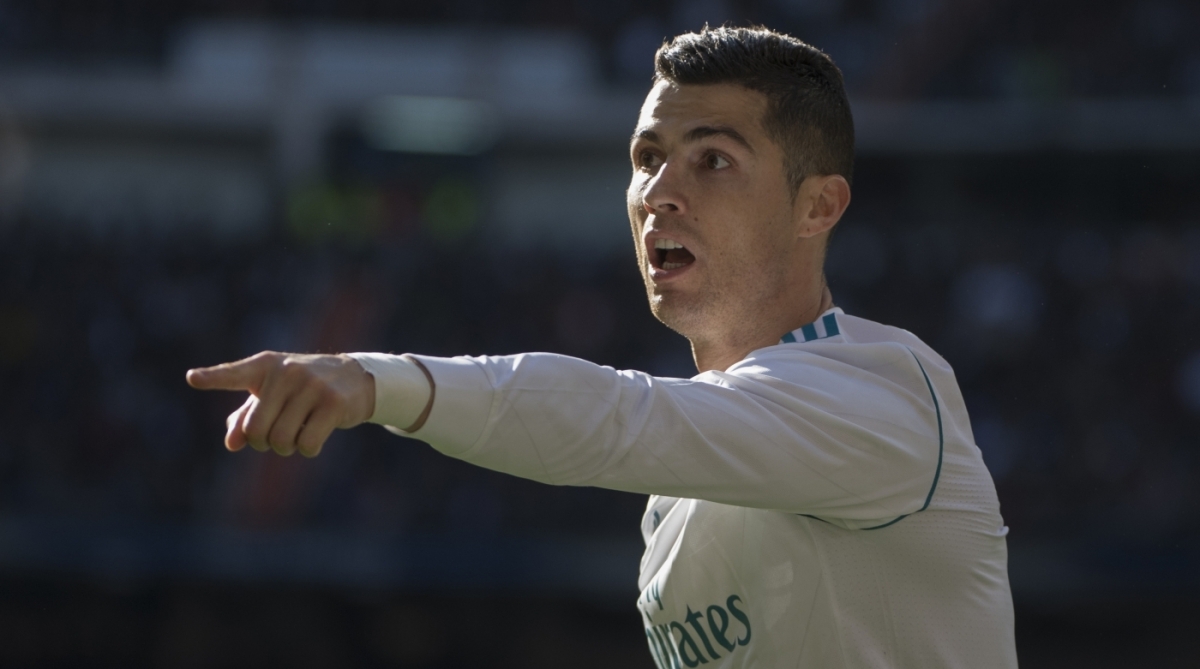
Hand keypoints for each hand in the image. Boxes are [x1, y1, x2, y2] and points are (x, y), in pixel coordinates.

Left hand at [186, 352, 375, 457]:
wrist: (354, 378)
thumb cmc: (302, 389)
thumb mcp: (272, 396)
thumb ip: (246, 417)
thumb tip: (232, 444)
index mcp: (265, 366)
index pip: (234, 374)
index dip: (212, 378)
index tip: (192, 378)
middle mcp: (287, 372)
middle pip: (257, 430)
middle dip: (263, 443)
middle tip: (276, 436)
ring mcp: (312, 386)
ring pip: (282, 439)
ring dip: (286, 448)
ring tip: (297, 435)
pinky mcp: (333, 403)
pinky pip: (307, 444)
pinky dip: (308, 450)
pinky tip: (315, 439)